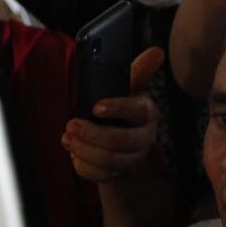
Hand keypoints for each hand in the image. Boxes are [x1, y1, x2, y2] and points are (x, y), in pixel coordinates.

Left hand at [63, 47, 164, 183]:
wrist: (117, 138)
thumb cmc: (119, 107)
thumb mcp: (126, 88)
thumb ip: (139, 71)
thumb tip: (157, 51)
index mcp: (146, 112)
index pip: (139, 110)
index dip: (118, 108)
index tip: (96, 107)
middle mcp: (145, 137)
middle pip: (122, 142)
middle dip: (92, 134)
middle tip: (70, 125)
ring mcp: (133, 159)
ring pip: (110, 161)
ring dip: (84, 149)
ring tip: (68, 137)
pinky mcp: (119, 174)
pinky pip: (101, 175)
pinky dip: (83, 165)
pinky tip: (73, 152)